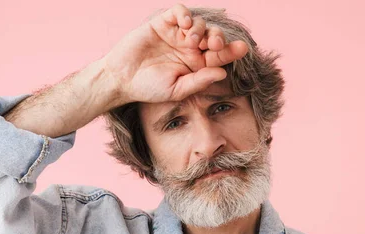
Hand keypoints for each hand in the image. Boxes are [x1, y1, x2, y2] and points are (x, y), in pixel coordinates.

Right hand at [102, 4, 248, 103]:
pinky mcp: (162, 23)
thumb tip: (223, 73)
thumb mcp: (177, 89)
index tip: (243, 48)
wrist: (121, 79)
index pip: (219, 56)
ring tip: (190, 41)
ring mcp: (176, 34)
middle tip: (214, 45)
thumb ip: (199, 81)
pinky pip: (179, 12)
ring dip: (200, 29)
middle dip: (218, 38)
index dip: (232, 51)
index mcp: (196, 65)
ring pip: (199, 24)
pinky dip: (185, 14)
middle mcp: (189, 48)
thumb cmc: (148, 88)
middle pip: (213, 36)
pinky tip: (185, 25)